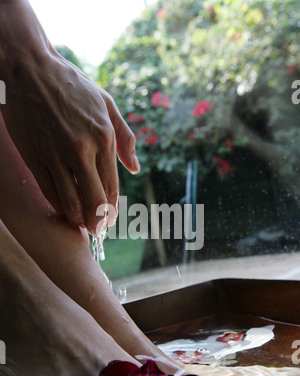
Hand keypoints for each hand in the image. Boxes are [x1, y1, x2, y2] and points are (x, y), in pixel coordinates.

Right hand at [1, 50, 138, 233]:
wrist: (29, 69)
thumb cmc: (71, 85)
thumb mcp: (107, 103)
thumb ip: (125, 137)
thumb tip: (135, 168)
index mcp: (103, 137)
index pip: (112, 187)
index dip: (112, 209)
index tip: (111, 220)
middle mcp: (82, 149)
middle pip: (94, 201)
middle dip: (98, 222)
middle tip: (98, 231)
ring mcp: (56, 155)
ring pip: (70, 202)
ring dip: (78, 220)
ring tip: (82, 225)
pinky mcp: (35, 157)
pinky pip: (49, 192)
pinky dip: (59, 206)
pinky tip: (65, 210)